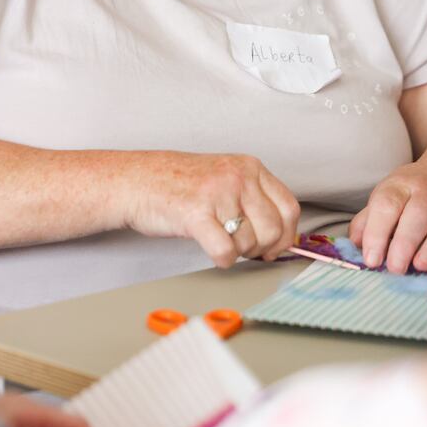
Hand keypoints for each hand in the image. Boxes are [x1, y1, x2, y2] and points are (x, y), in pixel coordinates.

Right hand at [121, 151, 299, 267]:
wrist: (137, 180)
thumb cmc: (179, 184)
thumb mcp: (226, 178)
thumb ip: (255, 199)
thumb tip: (284, 238)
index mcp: (249, 167)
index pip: (289, 208)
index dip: (285, 235)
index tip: (274, 247)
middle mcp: (237, 177)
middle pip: (273, 230)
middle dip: (260, 249)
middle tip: (242, 247)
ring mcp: (217, 194)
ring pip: (249, 244)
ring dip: (236, 252)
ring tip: (217, 238)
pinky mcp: (196, 214)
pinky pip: (226, 253)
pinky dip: (222, 260)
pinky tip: (211, 249)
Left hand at [348, 153, 426, 273]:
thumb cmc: (407, 195)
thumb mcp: (383, 198)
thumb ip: (367, 222)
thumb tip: (356, 244)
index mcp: (399, 185)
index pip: (386, 205)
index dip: (377, 233)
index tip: (371, 260)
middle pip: (417, 214)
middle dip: (404, 243)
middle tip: (394, 268)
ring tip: (420, 266)